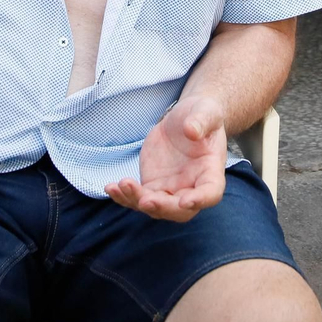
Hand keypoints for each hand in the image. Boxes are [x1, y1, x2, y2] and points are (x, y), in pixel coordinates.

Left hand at [105, 95, 226, 221]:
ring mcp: (170, 189)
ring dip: (137, 201)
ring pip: (155, 207)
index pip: (210, 193)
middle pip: (179, 210)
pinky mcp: (152, 185)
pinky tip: (111, 187)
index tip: (185, 201)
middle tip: (145, 200)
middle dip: (162, 208)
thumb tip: (191, 130)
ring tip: (121, 185)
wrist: (185, 119)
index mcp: (211, 172)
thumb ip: (201, 120)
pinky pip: (138, 197)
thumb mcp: (206, 111)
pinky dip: (124, 196)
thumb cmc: (202, 115)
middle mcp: (191, 187)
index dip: (200, 200)